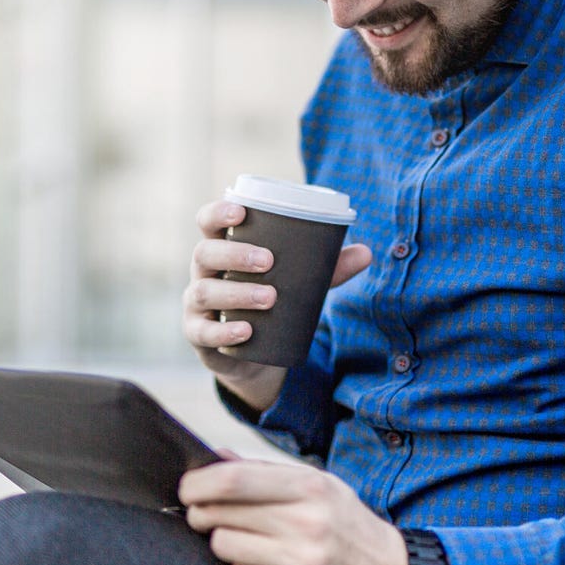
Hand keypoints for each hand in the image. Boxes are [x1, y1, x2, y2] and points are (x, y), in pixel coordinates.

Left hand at [179, 459, 406, 564]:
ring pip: (224, 546)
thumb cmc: (346, 525)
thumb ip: (266, 472)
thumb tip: (216, 457)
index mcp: (311, 488)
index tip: (187, 488)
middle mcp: (306, 524)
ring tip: (247, 540)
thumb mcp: (320, 486)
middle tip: (203, 514)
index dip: (199, 482)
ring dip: (225, 541)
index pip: (235, 480)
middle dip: (202, 512)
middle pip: (221, 513)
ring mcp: (300, 564)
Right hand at [183, 198, 371, 412]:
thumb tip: (367, 253)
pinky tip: (245, 331)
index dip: (218, 212)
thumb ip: (328, 268)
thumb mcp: (298, 281)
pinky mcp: (198, 335)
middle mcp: (204, 272)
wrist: (253, 352)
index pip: (208, 221)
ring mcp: (196, 304)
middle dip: (235, 254)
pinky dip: (224, 331)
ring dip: (237, 293)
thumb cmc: (272, 299)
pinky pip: (203, 332)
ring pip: (205, 292)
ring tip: (270, 298)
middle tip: (268, 261)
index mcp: (223, 247)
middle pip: (205, 253)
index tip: (241, 212)